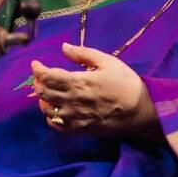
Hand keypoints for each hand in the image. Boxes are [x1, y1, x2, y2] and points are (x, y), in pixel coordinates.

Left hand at [31, 43, 161, 138]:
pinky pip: (57, 125)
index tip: (36, 63)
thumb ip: (83, 54)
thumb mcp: (107, 61)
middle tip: (41, 76)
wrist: (141, 110)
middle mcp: (72, 101)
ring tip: (46, 91)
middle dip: (38, 82)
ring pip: (47, 109)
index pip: (48, 77)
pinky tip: (54, 109)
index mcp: (78, 82)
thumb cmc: (126, 82)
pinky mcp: (80, 129)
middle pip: (44, 92)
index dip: (37, 69)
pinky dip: (50, 117)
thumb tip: (64, 47)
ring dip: (42, 99)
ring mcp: (75, 117)